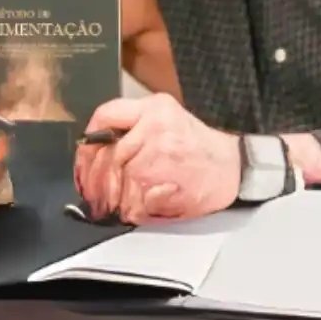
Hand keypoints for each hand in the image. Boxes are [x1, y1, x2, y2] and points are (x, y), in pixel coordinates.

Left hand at [74, 94, 239, 224]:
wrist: (236, 166)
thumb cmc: (200, 147)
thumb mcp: (168, 121)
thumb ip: (135, 129)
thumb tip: (96, 149)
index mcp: (154, 108)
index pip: (106, 115)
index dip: (89, 142)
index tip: (84, 160)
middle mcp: (155, 126)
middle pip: (106, 154)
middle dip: (95, 180)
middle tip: (92, 194)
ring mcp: (160, 153)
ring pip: (117, 180)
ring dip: (112, 199)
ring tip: (113, 206)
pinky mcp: (165, 181)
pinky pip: (134, 200)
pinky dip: (131, 210)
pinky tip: (135, 210)